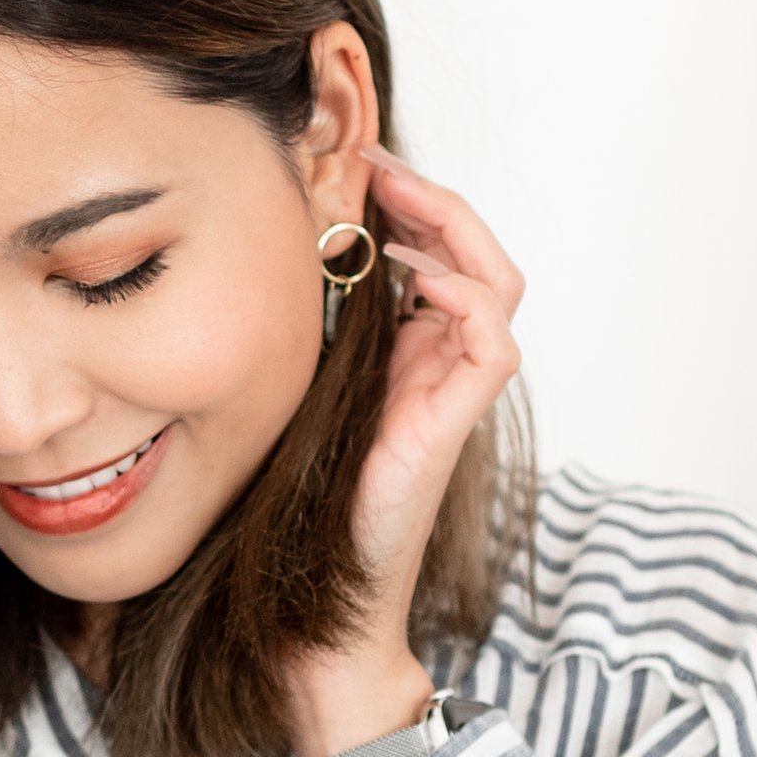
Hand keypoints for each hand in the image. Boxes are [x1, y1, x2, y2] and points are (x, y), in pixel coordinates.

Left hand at [278, 152, 523, 756]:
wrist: (315, 596)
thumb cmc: (296, 503)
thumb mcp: (289, 389)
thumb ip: (298, 330)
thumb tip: (257, 258)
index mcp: (409, 350)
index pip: (435, 251)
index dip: (407, 199)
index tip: (354, 160)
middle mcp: (441, 363)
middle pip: (478, 250)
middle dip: (432, 195)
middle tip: (375, 160)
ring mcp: (453, 390)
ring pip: (499, 280)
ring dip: (452, 228)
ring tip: (395, 197)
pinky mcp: (454, 421)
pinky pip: (493, 340)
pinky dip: (463, 295)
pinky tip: (413, 276)